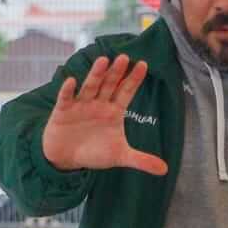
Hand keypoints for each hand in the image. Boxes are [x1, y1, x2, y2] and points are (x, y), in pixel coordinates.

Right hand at [40, 54, 168, 176]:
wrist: (67, 158)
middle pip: (109, 85)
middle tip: (124, 57)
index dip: (134, 79)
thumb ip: (141, 160)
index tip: (143, 65)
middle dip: (116, 72)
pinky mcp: (63, 111)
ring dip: (96, 75)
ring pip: (90, 87)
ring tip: (103, 61)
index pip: (126, 92)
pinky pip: (66, 99)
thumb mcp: (119, 156)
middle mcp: (98, 104)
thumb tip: (165, 170)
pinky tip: (71, 81)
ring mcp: (81, 105)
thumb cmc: (94, 152)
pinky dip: (68, 91)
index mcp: (113, 111)